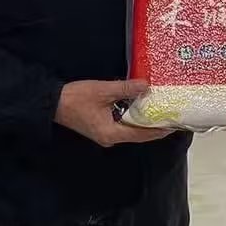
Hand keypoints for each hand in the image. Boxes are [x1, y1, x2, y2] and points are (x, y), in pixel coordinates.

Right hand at [55, 80, 171, 146]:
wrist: (52, 103)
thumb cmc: (76, 98)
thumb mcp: (104, 91)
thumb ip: (126, 89)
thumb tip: (147, 86)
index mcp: (112, 133)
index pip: (142, 135)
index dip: (159, 130)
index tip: (174, 124)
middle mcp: (110, 138)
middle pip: (138, 134)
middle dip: (154, 126)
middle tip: (171, 116)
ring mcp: (105, 134)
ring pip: (130, 130)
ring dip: (144, 122)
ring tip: (160, 111)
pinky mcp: (100, 128)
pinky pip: (122, 125)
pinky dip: (133, 118)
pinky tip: (140, 108)